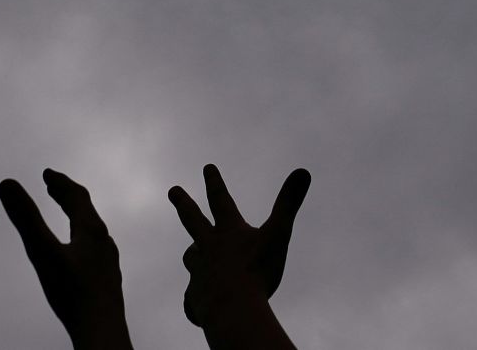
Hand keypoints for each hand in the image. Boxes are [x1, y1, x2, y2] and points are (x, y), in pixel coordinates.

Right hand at [0, 170, 132, 349]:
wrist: (102, 332)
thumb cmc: (72, 293)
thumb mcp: (42, 252)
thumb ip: (25, 218)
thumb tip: (7, 183)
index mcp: (91, 230)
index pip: (77, 197)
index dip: (60, 182)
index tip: (46, 173)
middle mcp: (104, 242)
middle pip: (86, 212)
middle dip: (67, 197)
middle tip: (52, 186)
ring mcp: (108, 262)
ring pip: (92, 231)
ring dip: (76, 217)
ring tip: (66, 215)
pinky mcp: (107, 280)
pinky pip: (94, 250)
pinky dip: (81, 239)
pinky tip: (77, 256)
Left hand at [168, 165, 309, 327]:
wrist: (233, 310)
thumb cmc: (258, 271)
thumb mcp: (278, 234)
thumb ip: (289, 204)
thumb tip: (303, 171)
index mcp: (228, 232)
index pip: (220, 200)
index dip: (215, 183)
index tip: (207, 167)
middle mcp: (208, 247)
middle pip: (192, 220)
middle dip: (183, 203)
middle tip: (173, 190)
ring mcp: (199, 272)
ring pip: (191, 258)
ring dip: (193, 252)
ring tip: (192, 253)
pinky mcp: (196, 298)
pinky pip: (193, 298)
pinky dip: (196, 298)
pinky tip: (199, 304)